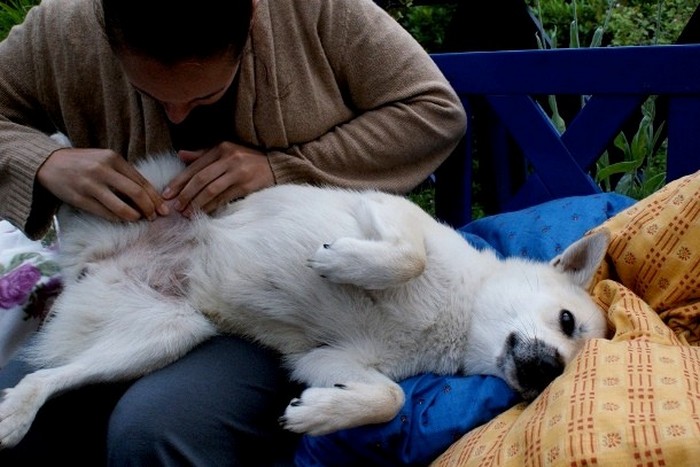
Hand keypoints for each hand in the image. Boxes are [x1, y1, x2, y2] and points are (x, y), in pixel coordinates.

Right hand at [37, 148, 166, 221]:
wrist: (49, 163)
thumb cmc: (84, 163)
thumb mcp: (105, 160)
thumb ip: (124, 174)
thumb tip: (149, 195)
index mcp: (113, 158)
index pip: (141, 181)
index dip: (155, 197)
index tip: (163, 208)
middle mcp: (103, 170)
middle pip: (136, 193)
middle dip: (150, 208)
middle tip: (155, 217)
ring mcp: (90, 185)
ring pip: (122, 206)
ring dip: (135, 216)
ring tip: (140, 219)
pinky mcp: (80, 198)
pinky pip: (105, 213)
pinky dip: (118, 219)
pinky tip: (123, 220)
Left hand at [163, 141, 274, 215]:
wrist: (275, 166)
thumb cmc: (247, 159)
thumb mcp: (226, 151)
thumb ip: (203, 155)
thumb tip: (180, 155)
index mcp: (221, 148)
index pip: (195, 166)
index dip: (179, 181)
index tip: (167, 194)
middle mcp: (229, 158)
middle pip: (201, 179)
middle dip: (185, 194)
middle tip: (175, 207)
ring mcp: (239, 172)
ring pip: (211, 190)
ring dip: (196, 203)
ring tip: (186, 213)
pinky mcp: (246, 185)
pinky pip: (224, 198)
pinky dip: (211, 206)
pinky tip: (203, 212)